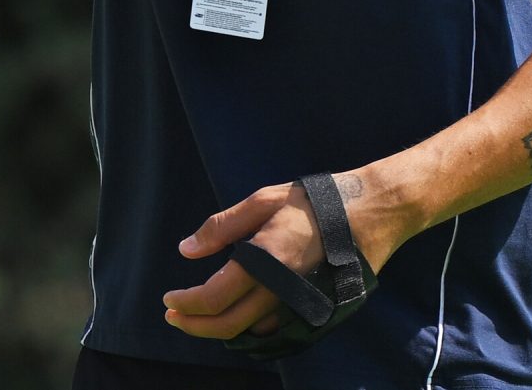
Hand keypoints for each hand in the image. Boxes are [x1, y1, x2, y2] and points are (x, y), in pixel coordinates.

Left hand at [161, 179, 319, 339]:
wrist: (364, 216)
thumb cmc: (310, 203)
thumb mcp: (262, 201)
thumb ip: (222, 227)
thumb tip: (186, 249)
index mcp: (263, 261)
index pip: (214, 298)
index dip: (186, 303)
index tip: (168, 298)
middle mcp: (277, 289)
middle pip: (227, 326)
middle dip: (193, 325)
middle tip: (172, 316)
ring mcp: (292, 301)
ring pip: (246, 331)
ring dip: (214, 328)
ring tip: (194, 315)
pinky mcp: (303, 305)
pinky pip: (267, 327)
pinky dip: (242, 326)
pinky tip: (230, 311)